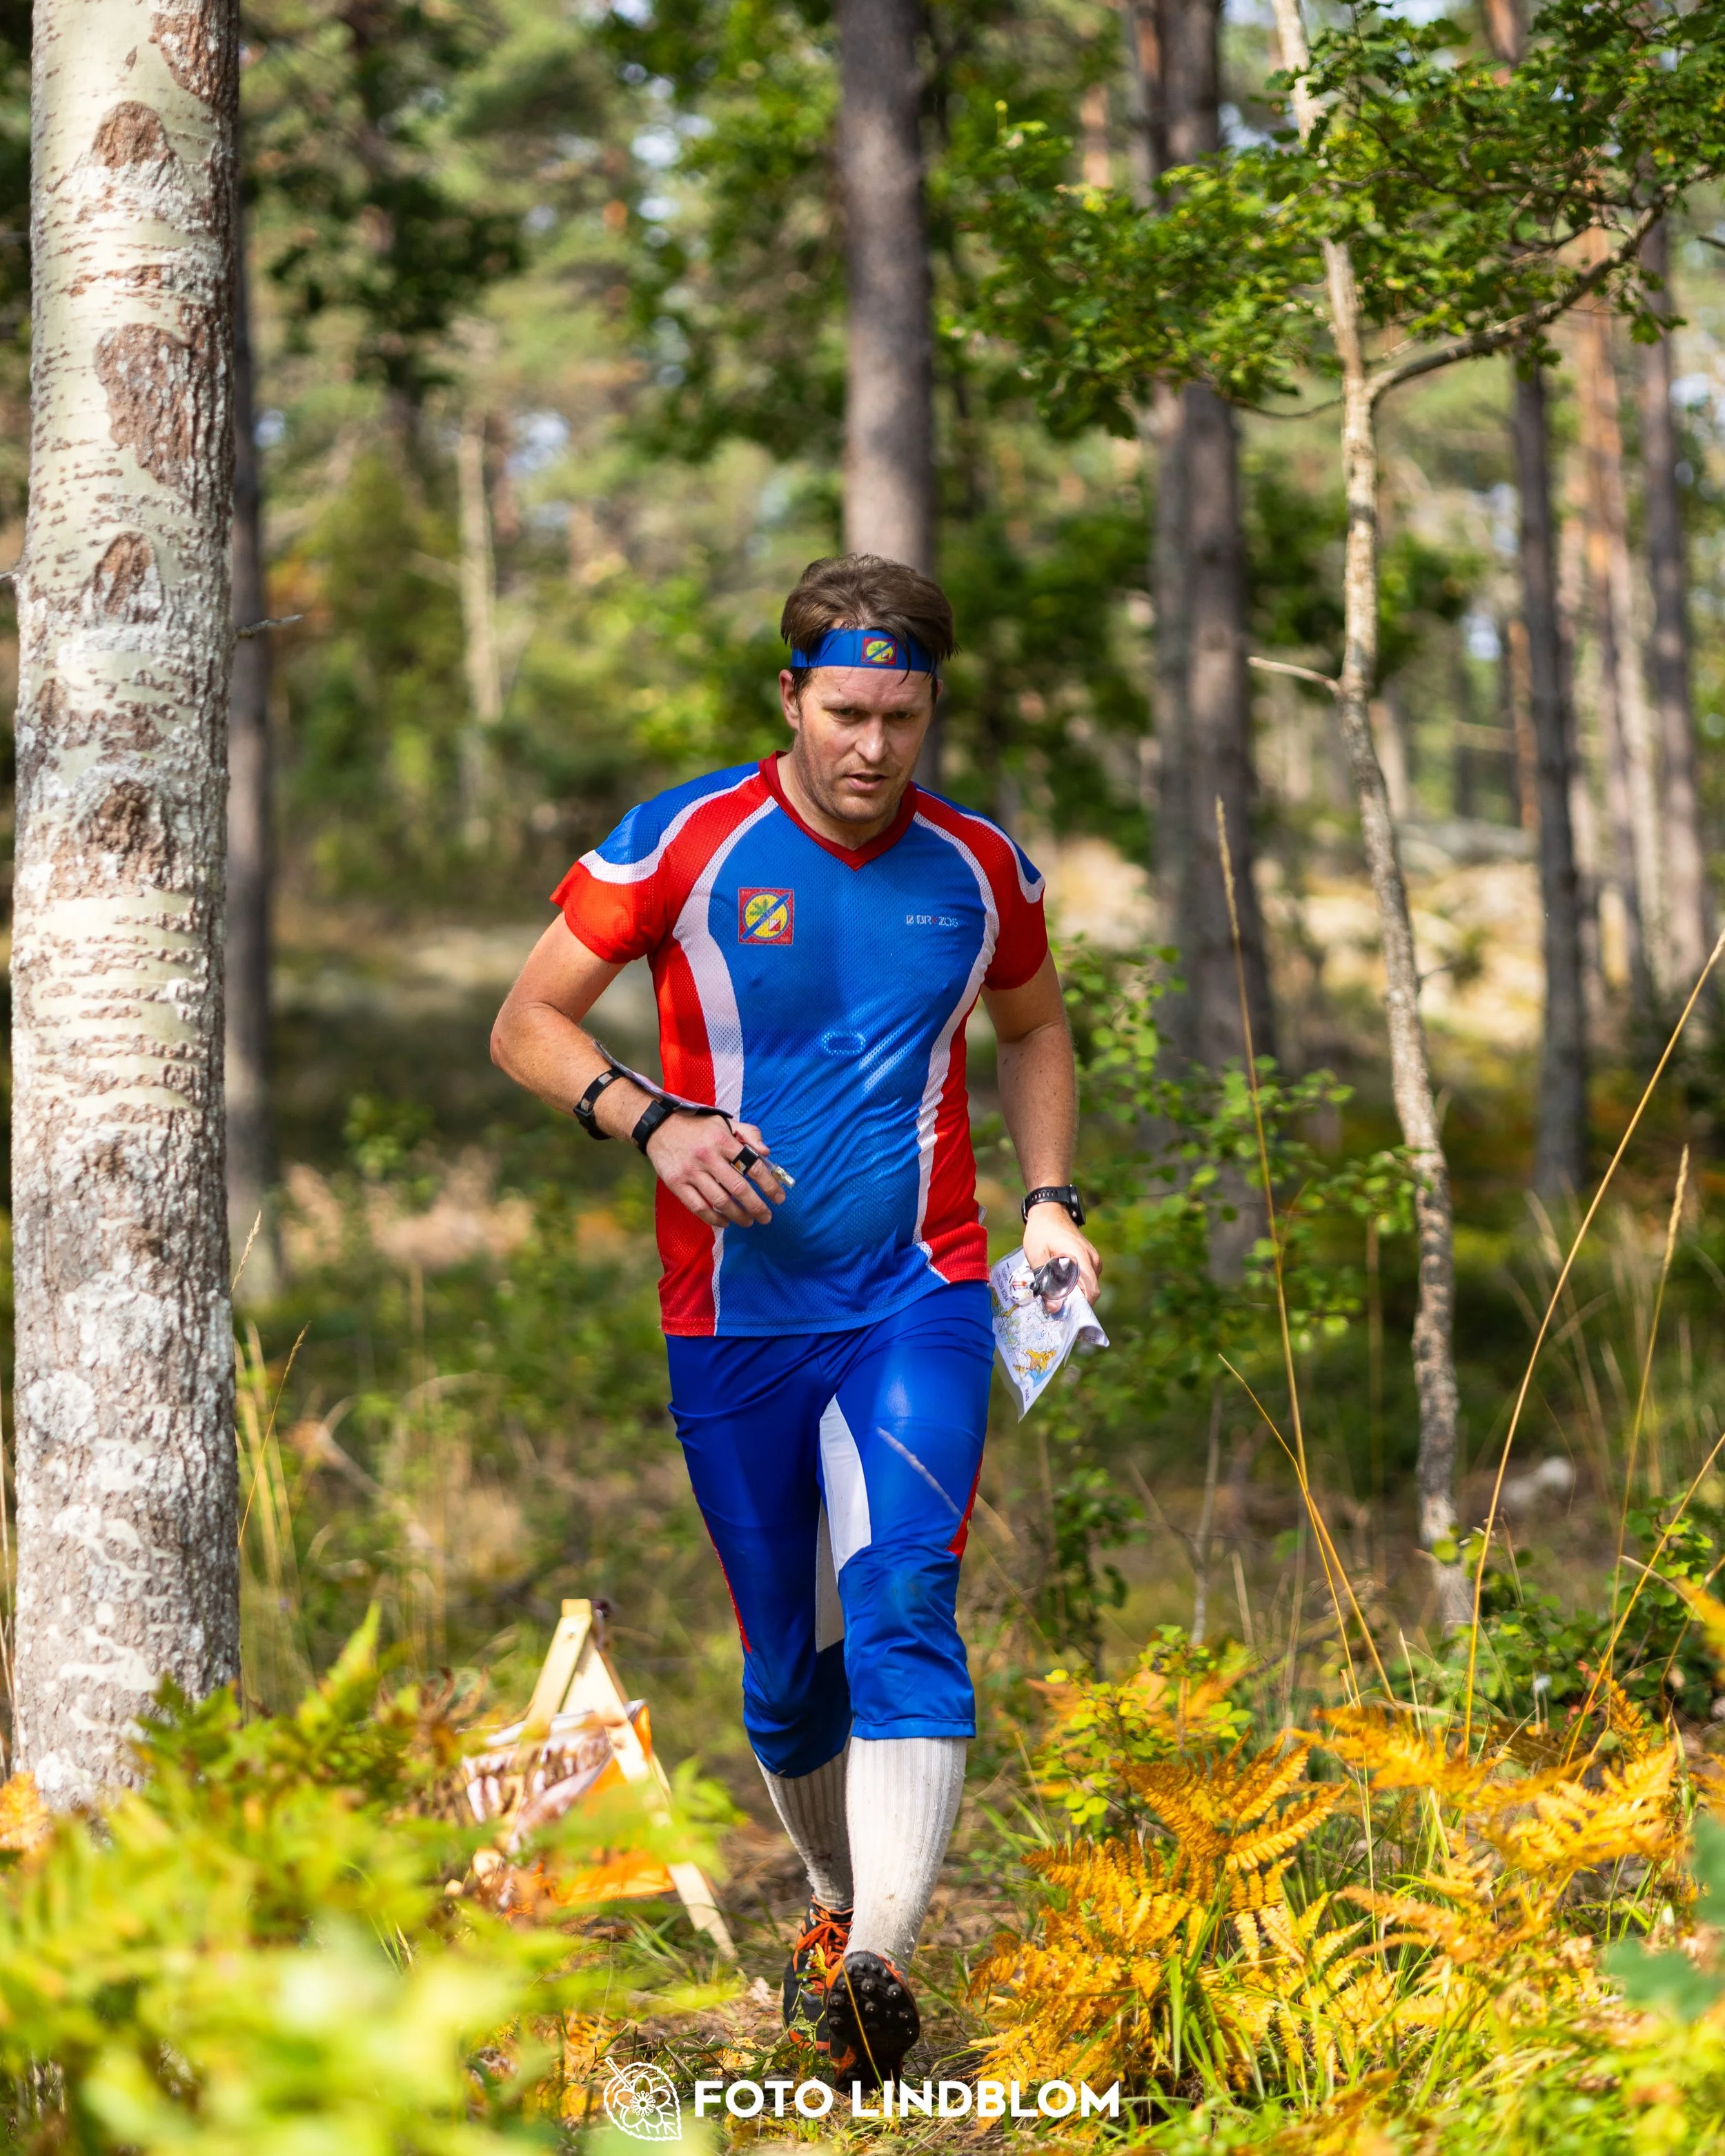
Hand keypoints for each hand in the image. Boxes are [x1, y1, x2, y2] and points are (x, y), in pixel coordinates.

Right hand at [645, 1115, 785, 1227]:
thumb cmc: (698, 1126)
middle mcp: (708, 1157)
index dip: (769, 1185)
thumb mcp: (725, 1122)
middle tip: (767, 1217)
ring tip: (748, 1221)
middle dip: (757, 1207)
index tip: (779, 1198)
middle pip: (739, 1188)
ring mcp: (691, 1172)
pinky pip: (699, 1208)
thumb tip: (766, 1153)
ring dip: (738, 1216)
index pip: (753, 1166)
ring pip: (720, 1202)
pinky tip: (725, 1222)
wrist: (659, 1125)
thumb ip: (749, 1134)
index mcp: (723, 1141)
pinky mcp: (676, 1183)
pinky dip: (714, 1219)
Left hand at [1023, 1202, 1099, 1305]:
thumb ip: (1046, 1283)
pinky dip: (1074, 1285)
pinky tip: (1058, 1283)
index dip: (1080, 1307)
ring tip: (1053, 1294)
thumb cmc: (1041, 1231)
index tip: (1064, 1314)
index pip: (1091, 1292)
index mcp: (1082, 1259)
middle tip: (1054, 1308)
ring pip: (1087, 1286)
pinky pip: (1086, 1279)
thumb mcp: (1037, 1256)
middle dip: (1074, 1303)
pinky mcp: (1089, 1259)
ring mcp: (1093, 1259)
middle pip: (1090, 1292)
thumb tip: (1054, 1309)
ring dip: (1073, 1293)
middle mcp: (1093, 1260)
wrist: (1049, 1210)